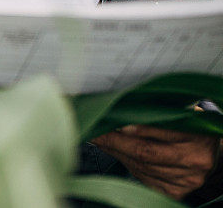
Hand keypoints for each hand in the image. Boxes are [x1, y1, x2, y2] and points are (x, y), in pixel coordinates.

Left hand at [92, 125, 220, 198]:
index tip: (106, 119)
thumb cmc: (190, 128)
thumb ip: (155, 114)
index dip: (129, 127)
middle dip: (113, 141)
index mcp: (198, 136)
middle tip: (92, 130)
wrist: (211, 153)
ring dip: (116, 152)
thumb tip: (118, 110)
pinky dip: (126, 164)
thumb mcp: (180, 114)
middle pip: (144, 153)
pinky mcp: (176, 192)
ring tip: (100, 139)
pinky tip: (117, 153)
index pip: (156, 131)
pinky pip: (144, 179)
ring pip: (140, 167)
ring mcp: (186, 180)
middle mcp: (194, 161)